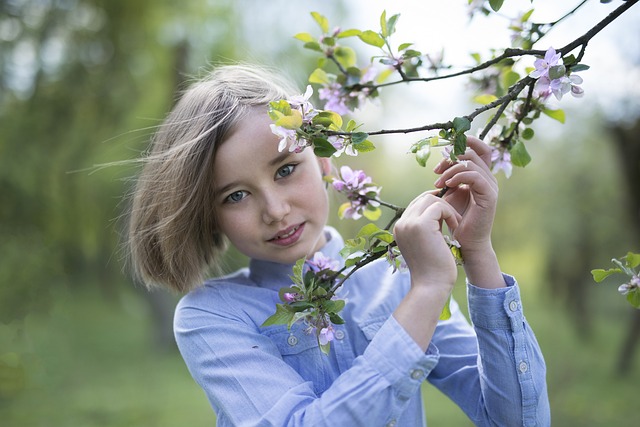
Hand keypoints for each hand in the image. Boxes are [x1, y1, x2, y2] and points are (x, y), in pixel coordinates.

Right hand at [393, 192, 460, 289]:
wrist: (431, 286)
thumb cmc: (433, 269)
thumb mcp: (426, 244)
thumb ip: (426, 228)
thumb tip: (438, 211)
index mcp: (400, 228)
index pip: (417, 204)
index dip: (434, 206)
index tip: (448, 217)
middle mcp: (401, 224)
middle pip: (423, 198)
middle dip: (442, 205)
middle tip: (454, 220)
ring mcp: (408, 223)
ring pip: (430, 198)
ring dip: (447, 209)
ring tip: (455, 225)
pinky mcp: (421, 225)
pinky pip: (439, 206)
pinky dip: (450, 214)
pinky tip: (455, 227)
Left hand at [433, 136, 497, 254]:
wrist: (467, 242)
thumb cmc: (457, 219)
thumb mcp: (450, 193)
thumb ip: (450, 177)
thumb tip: (441, 164)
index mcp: (480, 176)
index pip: (481, 149)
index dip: (468, 142)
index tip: (447, 147)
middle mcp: (488, 178)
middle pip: (474, 153)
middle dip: (452, 157)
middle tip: (436, 170)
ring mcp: (490, 186)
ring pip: (472, 163)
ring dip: (451, 169)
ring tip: (439, 182)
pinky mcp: (489, 195)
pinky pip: (475, 176)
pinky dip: (459, 176)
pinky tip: (448, 184)